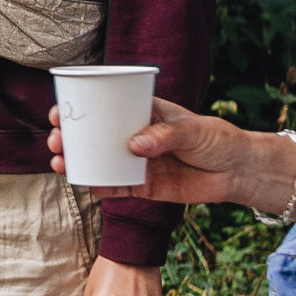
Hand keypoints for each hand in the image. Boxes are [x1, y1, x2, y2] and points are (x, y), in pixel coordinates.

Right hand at [50, 97, 256, 204]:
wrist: (240, 172)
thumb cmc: (218, 140)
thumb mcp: (193, 130)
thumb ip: (164, 136)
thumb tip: (132, 146)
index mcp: (142, 113)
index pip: (103, 107)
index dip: (77, 109)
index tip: (58, 113)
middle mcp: (134, 137)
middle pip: (92, 136)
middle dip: (67, 138)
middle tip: (55, 141)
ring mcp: (137, 162)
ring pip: (98, 161)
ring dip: (75, 162)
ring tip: (60, 163)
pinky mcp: (144, 186)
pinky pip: (116, 187)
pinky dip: (99, 186)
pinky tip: (85, 183)